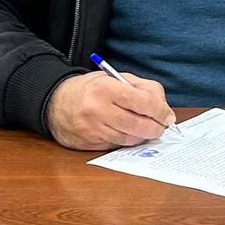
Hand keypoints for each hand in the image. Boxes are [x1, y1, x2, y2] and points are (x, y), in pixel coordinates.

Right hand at [45, 71, 175, 151]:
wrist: (56, 102)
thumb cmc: (91, 89)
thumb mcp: (116, 78)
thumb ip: (143, 89)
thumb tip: (164, 109)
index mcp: (106, 88)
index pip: (143, 102)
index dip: (161, 111)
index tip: (168, 116)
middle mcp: (97, 109)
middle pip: (138, 125)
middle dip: (156, 128)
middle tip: (162, 127)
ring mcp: (92, 129)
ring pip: (129, 139)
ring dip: (143, 136)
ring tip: (147, 130)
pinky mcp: (88, 144)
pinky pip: (116, 146)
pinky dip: (127, 141)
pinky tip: (129, 134)